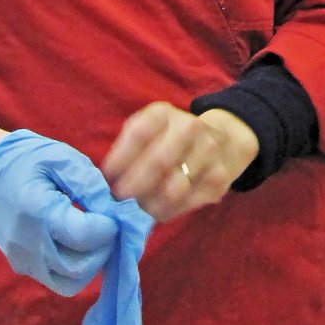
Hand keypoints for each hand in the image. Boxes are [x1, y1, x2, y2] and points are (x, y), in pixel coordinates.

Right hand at [0, 130, 119, 296]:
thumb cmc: (29, 161)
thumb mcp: (63, 160)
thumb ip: (90, 185)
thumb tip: (114, 212)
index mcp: (37, 213)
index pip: (83, 236)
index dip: (108, 227)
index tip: (116, 213)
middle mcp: (28, 244)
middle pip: (79, 267)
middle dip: (104, 248)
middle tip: (110, 226)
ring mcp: (23, 260)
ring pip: (70, 282)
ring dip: (93, 263)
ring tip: (97, 236)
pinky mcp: (24, 267)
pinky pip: (58, 280)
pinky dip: (77, 269)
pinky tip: (83, 244)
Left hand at [102, 101, 258, 221]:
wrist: (222, 140)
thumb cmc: (169, 139)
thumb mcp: (147, 131)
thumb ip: (127, 149)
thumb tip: (103, 182)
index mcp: (164, 113)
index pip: (139, 134)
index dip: (120, 159)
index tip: (107, 180)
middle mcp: (190, 127)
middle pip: (158, 161)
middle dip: (134, 187)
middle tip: (120, 202)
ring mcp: (209, 152)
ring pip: (174, 188)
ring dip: (150, 204)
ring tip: (138, 210)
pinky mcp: (219, 178)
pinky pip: (188, 203)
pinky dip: (168, 212)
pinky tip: (159, 210)